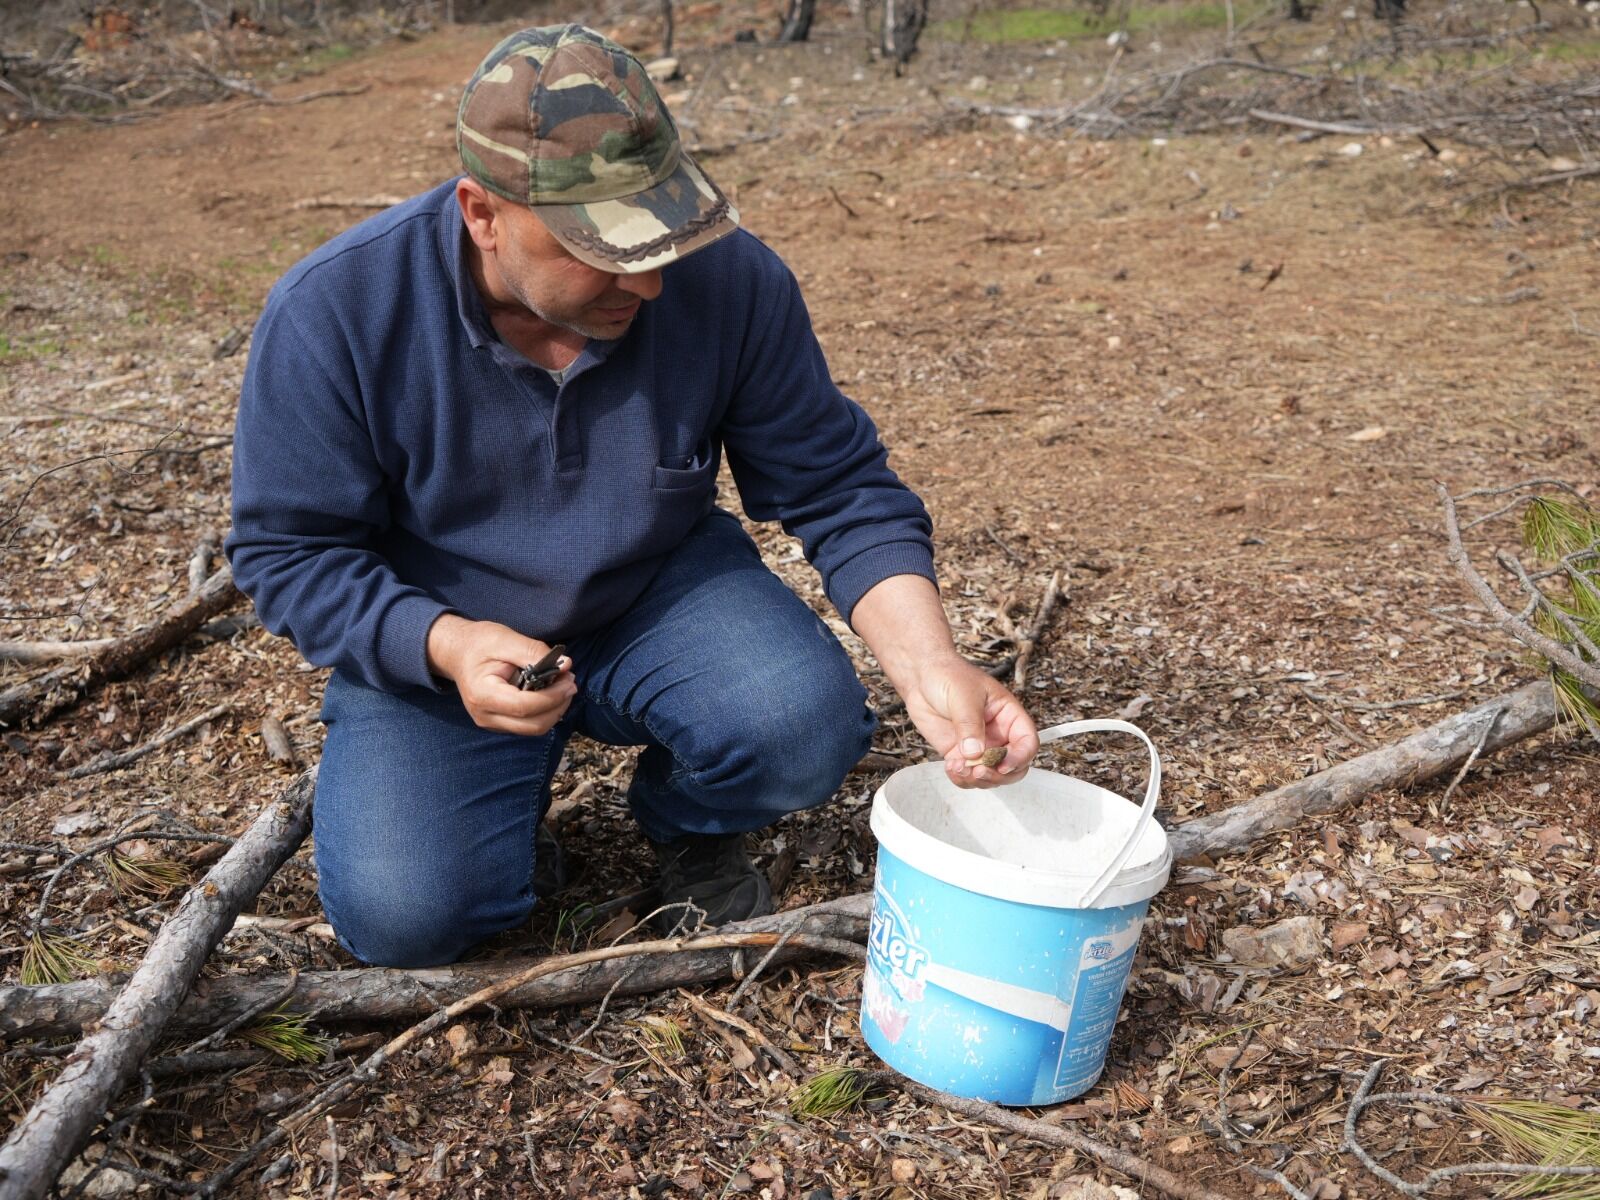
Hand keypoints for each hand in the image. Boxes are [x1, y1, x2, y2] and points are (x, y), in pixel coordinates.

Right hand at [426, 614, 575, 734]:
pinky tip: (549, 693)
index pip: (524, 707)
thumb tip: (565, 665)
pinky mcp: (500, 723)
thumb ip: (534, 652)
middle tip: (570, 682)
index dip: (552, 697)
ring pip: (533, 729)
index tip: (569, 680)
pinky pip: (529, 725)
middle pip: (533, 725)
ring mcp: (491, 723)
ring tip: (562, 686)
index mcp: (482, 695)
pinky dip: (545, 712)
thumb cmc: (479, 643)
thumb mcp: (505, 639)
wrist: (457, 653)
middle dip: (558, 706)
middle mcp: (485, 716)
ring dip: (554, 710)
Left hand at [899, 655, 1039, 788]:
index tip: (1003, 764)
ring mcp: (980, 746)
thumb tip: (975, 752)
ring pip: (991, 775)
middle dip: (998, 775)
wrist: (922, 676)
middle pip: (1013, 766)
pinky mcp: (960, 754)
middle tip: (978, 771)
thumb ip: (970, 725)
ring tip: (959, 768)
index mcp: (1009, 716)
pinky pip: (967, 775)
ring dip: (977, 779)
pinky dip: (961, 778)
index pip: (1027, 742)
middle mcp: (998, 734)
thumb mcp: (963, 696)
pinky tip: (951, 767)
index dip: (1020, 757)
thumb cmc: (950, 676)